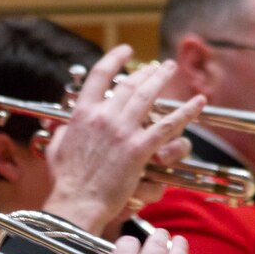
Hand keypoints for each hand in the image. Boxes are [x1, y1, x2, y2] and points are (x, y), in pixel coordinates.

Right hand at [42, 44, 205, 233]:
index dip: (114, 59)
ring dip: (162, 80)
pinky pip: (167, 126)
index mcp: (83, 114)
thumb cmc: (66, 181)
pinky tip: (198, 102)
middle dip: (145, 71)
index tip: (126, 51)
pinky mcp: (139, 149)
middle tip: (156, 66)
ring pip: (148, 97)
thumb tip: (64, 126)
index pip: (99, 76)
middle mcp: (104, 117)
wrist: (77, 202)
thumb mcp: (56, 149)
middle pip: (129, 85)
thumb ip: (63, 132)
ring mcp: (123, 131)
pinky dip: (186, 112)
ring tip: (171, 69)